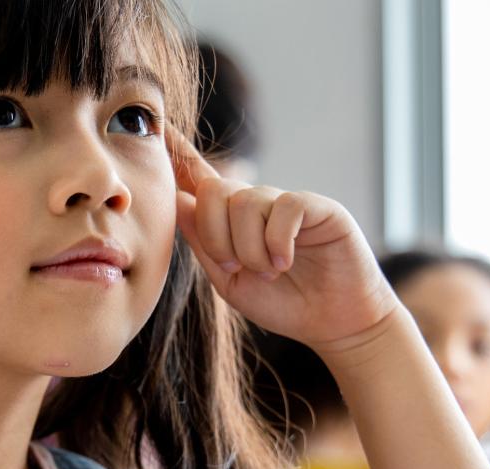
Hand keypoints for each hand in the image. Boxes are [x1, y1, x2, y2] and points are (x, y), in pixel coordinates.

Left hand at [167, 129, 401, 358]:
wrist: (332, 322)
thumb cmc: (283, 302)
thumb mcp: (230, 279)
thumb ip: (203, 243)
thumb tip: (177, 200)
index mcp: (232, 221)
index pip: (199, 178)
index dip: (178, 152)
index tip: (158, 124)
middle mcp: (258, 204)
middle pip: (214, 190)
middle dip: (215, 235)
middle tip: (236, 266)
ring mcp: (287, 202)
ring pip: (246, 203)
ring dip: (250, 249)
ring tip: (270, 272)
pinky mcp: (318, 207)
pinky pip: (285, 207)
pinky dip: (278, 242)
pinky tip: (286, 263)